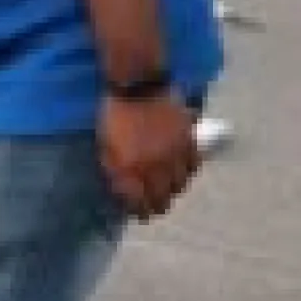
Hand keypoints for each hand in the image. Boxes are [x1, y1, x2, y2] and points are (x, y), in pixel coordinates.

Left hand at [99, 91, 199, 221]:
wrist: (138, 85)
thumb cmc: (116, 113)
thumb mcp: (107, 143)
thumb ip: (115, 168)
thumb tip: (123, 188)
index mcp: (131, 166)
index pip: (138, 201)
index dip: (138, 210)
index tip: (137, 214)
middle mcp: (155, 165)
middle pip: (162, 198)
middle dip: (156, 207)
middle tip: (153, 210)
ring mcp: (174, 153)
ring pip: (180, 185)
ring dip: (173, 192)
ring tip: (167, 196)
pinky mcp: (188, 141)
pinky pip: (193, 166)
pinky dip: (187, 174)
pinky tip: (182, 176)